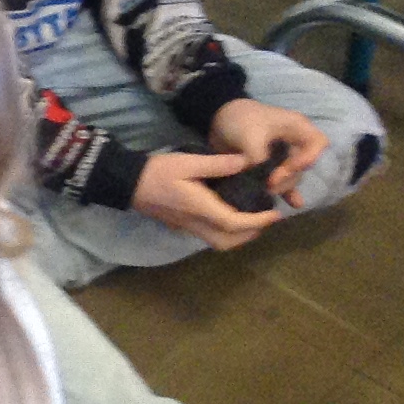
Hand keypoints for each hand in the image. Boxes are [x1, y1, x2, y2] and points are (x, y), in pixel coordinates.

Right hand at [133, 150, 283, 250]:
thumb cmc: (158, 171)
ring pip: (218, 242)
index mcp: (199, 208)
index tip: (275, 213)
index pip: (234, 223)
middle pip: (228, 241)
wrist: (128, 183)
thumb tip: (247, 162)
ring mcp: (187, 226)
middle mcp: (195, 223)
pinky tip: (231, 216)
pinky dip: (226, 232)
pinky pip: (209, 235)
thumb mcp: (188, 161)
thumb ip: (218, 164)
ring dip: (238, 236)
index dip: (257, 221)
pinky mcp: (182, 225)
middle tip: (266, 218)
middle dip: (251, 233)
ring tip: (252, 219)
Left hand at [209, 98, 328, 206]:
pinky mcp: (273, 166)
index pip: (318, 143)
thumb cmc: (239, 120)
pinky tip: (294, 204)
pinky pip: (284, 180)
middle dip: (289, 176)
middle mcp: (296, 142)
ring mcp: (285, 155)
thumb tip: (261, 175)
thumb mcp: (249, 135)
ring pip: (293, 175)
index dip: (308, 158)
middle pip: (304, 164)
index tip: (288, 168)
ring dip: (284, 186)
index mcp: (296, 127)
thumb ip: (257, 156)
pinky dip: (287, 191)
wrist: (219, 120)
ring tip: (268, 192)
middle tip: (269, 184)